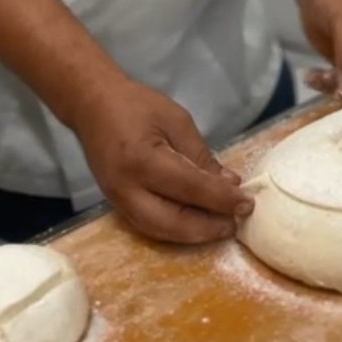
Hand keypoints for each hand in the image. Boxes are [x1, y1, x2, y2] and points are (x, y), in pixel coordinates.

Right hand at [70, 77, 250, 243]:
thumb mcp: (178, 121)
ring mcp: (117, 199)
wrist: (92, 106)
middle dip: (206, 228)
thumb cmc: (137, 106)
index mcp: (143, 161)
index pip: (191, 189)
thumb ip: (201, 156)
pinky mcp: (116, 203)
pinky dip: (175, 229)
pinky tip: (197, 224)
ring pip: (158, 230)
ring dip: (192, 234)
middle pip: (170, 222)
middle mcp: (126, 187)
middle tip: (236, 224)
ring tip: (222, 227)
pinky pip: (147, 225)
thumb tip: (228, 184)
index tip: (248, 205)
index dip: (222, 200)